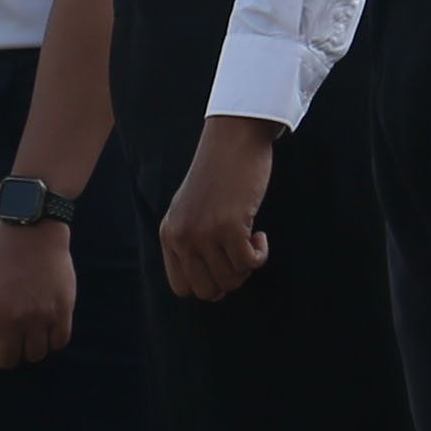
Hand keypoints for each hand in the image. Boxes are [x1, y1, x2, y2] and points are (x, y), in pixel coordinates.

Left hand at [0, 219, 77, 367]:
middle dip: (7, 352)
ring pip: (35, 356)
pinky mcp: (62, 311)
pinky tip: (48, 325)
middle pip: (7, 361)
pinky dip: (52, 339)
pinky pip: (58, 343)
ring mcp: (38, 316)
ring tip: (30, 331)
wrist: (32, 234)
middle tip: (12, 335)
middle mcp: (11, 318)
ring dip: (30, 348)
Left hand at [163, 121, 281, 303]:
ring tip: (249, 239)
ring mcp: (204, 233)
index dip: (208, 285)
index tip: (224, 266)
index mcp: (169, 234)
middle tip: (240, 255)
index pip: (182, 288)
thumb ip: (191, 240)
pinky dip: (260, 255)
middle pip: (207, 291)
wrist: (233, 139)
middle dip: (230, 280)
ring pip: (231, 279)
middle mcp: (182, 237)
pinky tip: (260, 235)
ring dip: (247, 265)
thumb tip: (212, 286)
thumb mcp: (191, 209)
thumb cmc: (219, 173)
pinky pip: (249, 263)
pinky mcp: (230, 226)